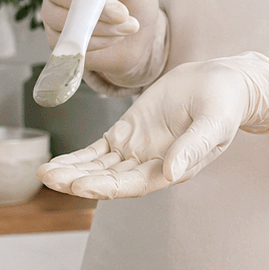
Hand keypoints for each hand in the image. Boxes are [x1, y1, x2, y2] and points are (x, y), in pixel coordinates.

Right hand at [38, 0, 168, 90]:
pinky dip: (95, 40)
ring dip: (97, 25)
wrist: (137, 33)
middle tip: (122, 13)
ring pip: (60, 18)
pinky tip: (114, 36)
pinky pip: (67, 39)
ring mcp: (53, 12)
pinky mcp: (56, 37)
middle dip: (90, 5)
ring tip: (126, 25)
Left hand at [38, 52, 268, 198]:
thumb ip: (193, 147)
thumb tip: (172, 173)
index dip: (104, 186)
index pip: (132, 184)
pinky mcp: (126, 134)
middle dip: (78, 181)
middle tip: (50, 179)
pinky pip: (97, 152)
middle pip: (108, 179)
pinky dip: (77, 159)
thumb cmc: (224, 103)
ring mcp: (136, 151)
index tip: (78, 185)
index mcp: (173, 169)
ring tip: (44, 173)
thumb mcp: (213, 122)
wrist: (221, 82)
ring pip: (98, 168)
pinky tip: (55, 165)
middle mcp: (150, 166)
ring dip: (72, 172)